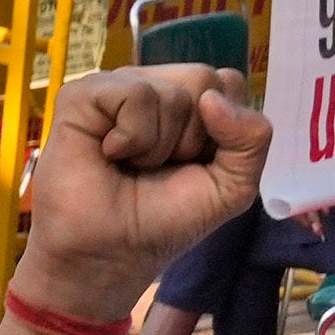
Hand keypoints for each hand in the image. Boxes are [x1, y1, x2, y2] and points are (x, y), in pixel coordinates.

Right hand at [11, 65, 261, 312]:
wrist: (110, 254)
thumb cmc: (164, 220)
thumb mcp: (232, 186)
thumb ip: (252, 139)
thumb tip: (212, 99)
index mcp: (189, 102)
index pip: (229, 83)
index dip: (223, 130)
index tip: (195, 165)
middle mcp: (154, 86)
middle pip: (205, 79)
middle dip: (193, 138)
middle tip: (161, 167)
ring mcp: (118, 86)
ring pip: (172, 91)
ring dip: (160, 145)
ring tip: (132, 166)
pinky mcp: (82, 95)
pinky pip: (134, 94)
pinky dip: (132, 136)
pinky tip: (110, 154)